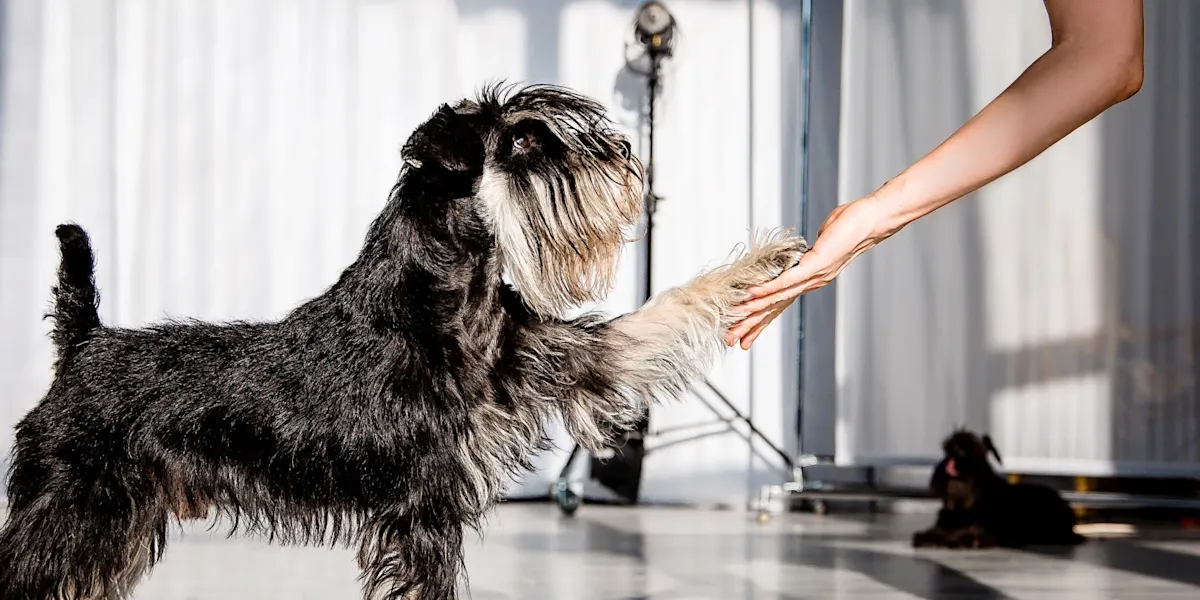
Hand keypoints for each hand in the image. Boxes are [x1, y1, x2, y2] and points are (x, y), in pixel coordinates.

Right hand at [725, 196, 895, 349]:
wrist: (873, 221)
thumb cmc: (848, 226)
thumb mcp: (820, 243)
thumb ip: (805, 253)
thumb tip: (797, 252)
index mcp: (810, 280)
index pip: (779, 305)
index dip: (760, 321)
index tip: (742, 336)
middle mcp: (811, 283)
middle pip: (775, 308)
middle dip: (751, 325)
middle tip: (731, 340)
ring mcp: (815, 277)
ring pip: (778, 297)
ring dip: (755, 310)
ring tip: (736, 320)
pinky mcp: (816, 265)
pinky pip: (788, 280)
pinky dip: (769, 289)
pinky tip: (752, 295)